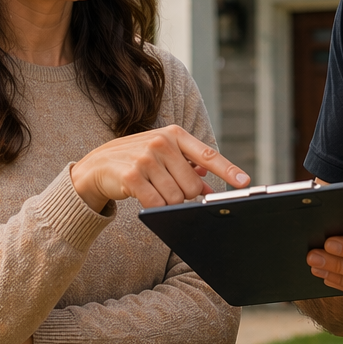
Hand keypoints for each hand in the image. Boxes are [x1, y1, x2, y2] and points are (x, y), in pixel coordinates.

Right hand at [69, 124, 249, 212]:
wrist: (97, 166)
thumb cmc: (136, 161)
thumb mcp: (163, 156)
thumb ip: (188, 168)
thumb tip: (210, 189)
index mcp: (174, 134)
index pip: (207, 154)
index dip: (228, 169)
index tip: (245, 181)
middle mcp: (161, 142)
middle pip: (192, 186)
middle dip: (184, 195)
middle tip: (167, 188)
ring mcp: (146, 158)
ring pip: (176, 197)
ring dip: (168, 202)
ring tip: (153, 190)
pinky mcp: (132, 176)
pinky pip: (157, 204)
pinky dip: (155, 208)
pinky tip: (144, 197)